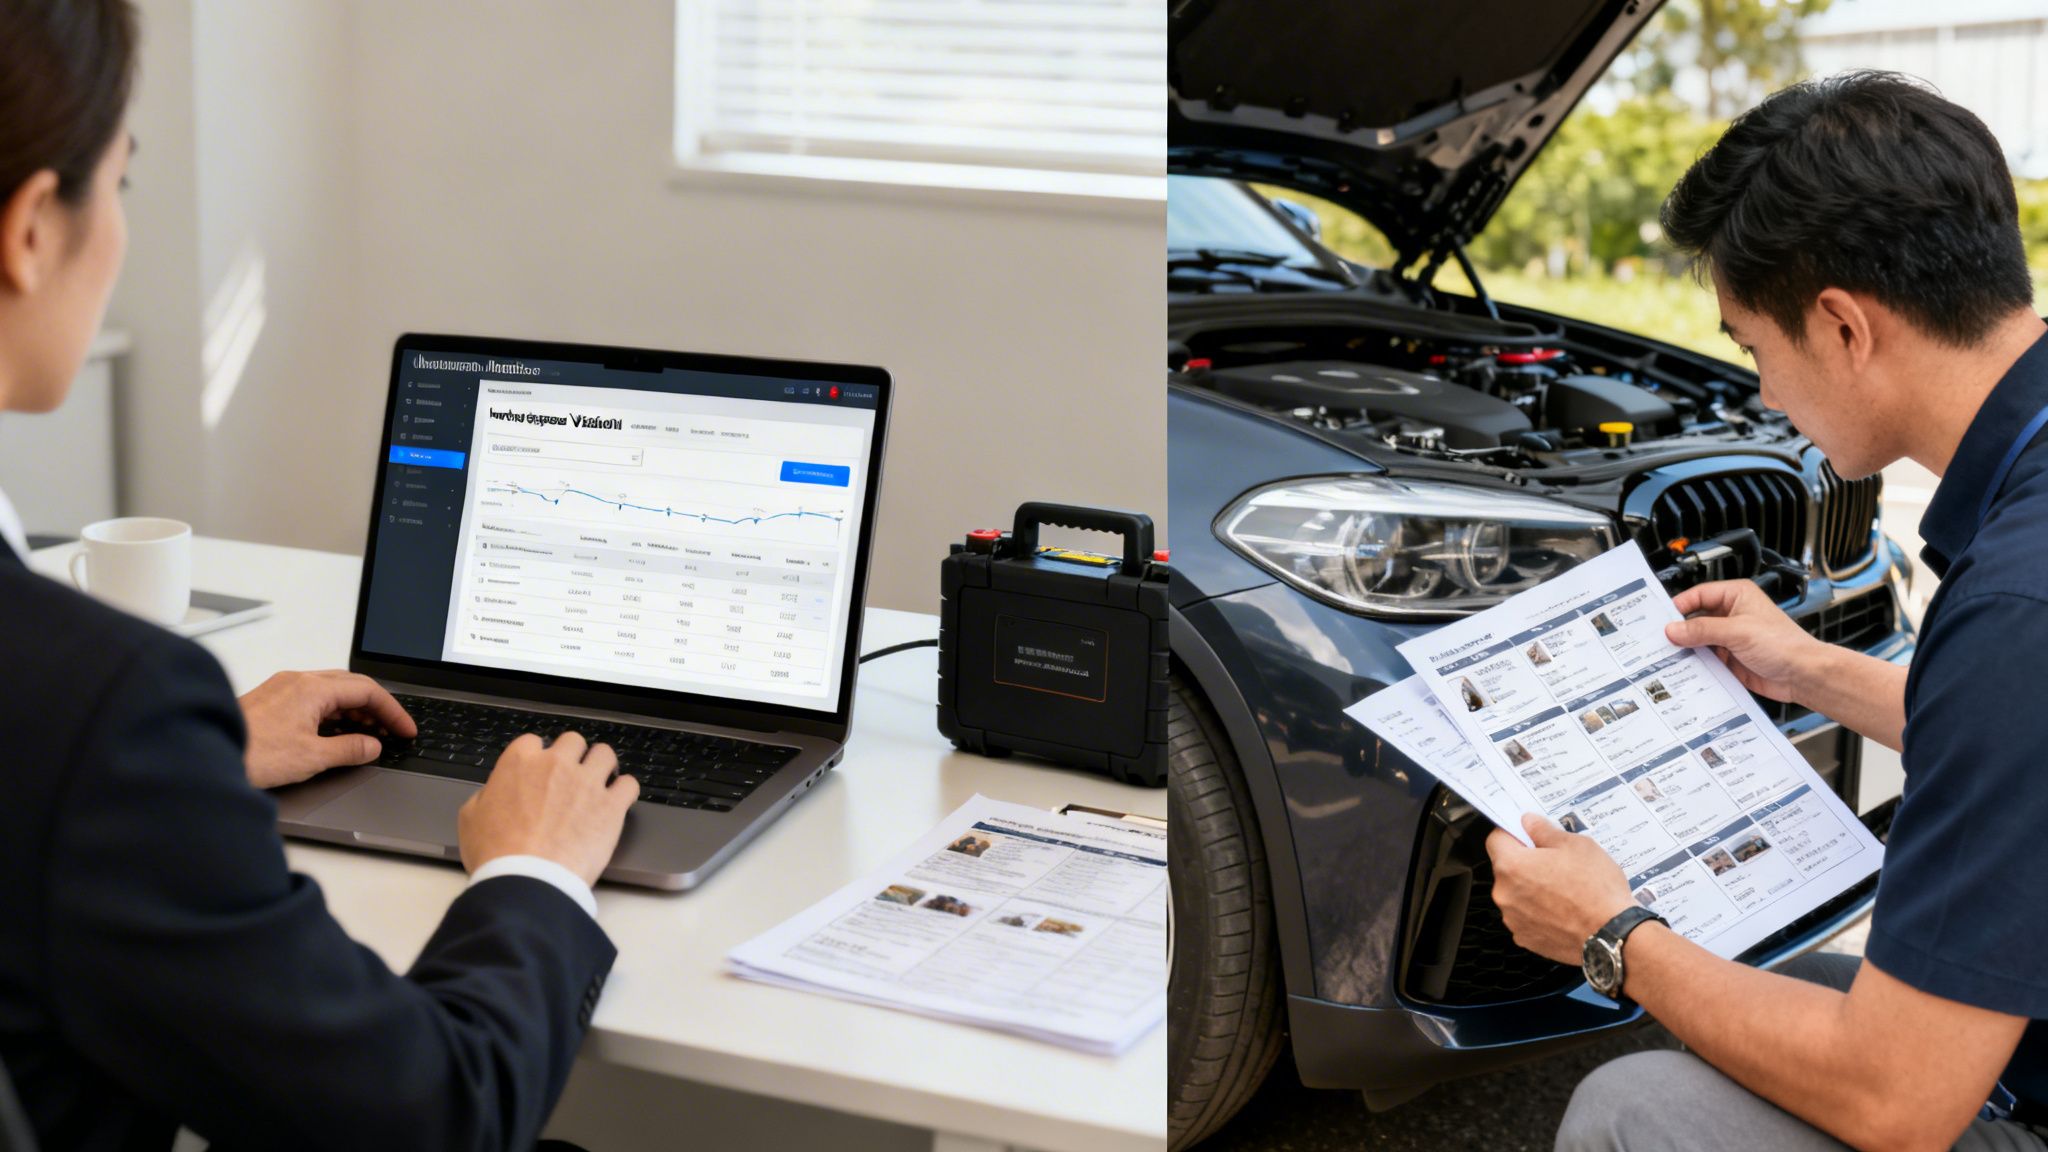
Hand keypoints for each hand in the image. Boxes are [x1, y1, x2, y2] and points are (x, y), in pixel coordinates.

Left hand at [239, 670, 417, 789]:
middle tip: (391, 730)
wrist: (204, 755)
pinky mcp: (271, 701)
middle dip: (376, 707)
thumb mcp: (312, 757)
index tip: (405, 730)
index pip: (368, 690)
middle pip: (351, 686)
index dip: (393, 711)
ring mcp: (283, 689)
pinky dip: (333, 713)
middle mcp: (298, 681)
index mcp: (313, 688)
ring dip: (354, 710)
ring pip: (332, 691)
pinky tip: (335, 732)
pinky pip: (313, 699)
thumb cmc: (251, 753)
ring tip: (367, 734)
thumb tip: (371, 746)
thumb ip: (349, 749)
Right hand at [458, 732, 638, 887]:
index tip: (538, 771)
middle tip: (570, 776)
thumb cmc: (497, 854)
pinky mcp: (611, 805)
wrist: (528, 879)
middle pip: (573, 741)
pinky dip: (625, 790)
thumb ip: (485, 795)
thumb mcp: (471, 818)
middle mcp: (556, 765)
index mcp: (520, 762)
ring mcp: (587, 782)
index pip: (533, 742)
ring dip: (602, 766)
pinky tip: (618, 800)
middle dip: (572, 756)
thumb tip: (493, 793)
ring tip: (599, 782)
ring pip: (605, 754)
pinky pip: (629, 784)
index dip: (536, 757)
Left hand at [1485, 814, 1635, 966]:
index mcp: (1512, 866)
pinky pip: (1525, 917)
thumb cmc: (1596, 890)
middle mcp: (1505, 894)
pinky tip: (1562, 910)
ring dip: (1532, 889)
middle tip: (1556, 864)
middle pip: (1506, 869)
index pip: (1496, 839)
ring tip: (1564, 890)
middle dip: (1527, 863)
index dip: (1513, 834)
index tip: (1528, 835)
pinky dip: (1538, 912)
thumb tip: (1529, 823)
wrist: (1613, 934)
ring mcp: (1513, 919)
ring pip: (1516, 894)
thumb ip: (1545, 831)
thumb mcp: (1576, 845)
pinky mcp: (1526, 938)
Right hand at [1664, 579, 1825, 704]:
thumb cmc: (1784, 644)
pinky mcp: (1730, 658)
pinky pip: (1705, 659)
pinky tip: (1683, 669)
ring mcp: (1729, 637)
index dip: (1679, 607)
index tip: (1661, 621)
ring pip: (1698, 640)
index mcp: (1736, 596)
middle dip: (1679, 630)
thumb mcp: (1738, 631)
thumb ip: (1702, 629)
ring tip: (1667, 656)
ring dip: (1686, 649)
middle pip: (1695, 619)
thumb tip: (1672, 629)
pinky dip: (1695, 664)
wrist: (1803, 675)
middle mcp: (1731, 614)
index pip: (1698, 595)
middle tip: (1658, 640)